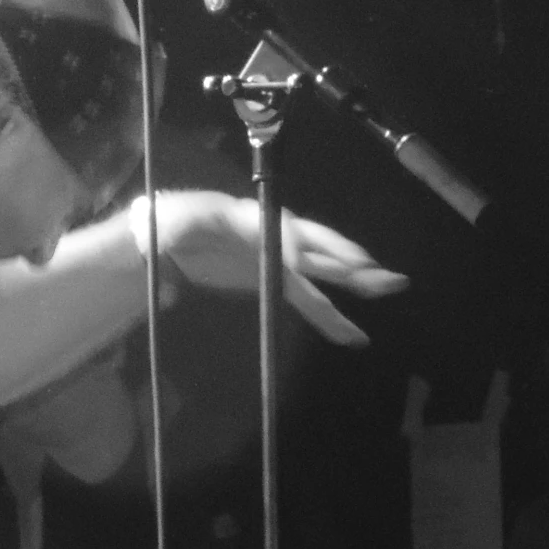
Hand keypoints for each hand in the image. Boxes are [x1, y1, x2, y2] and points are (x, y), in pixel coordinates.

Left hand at [138, 193, 407, 347]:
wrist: (159, 238)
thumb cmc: (168, 222)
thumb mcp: (178, 220)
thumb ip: (196, 225)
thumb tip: (211, 237)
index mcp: (248, 215)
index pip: (278, 228)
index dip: (290, 245)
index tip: (300, 265)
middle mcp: (272, 233)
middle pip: (316, 246)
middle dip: (349, 259)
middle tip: (383, 273)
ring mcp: (275, 258)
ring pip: (321, 272)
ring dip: (354, 282)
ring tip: (390, 287)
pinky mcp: (271, 280)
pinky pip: (306, 298)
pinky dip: (329, 315)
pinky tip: (351, 333)